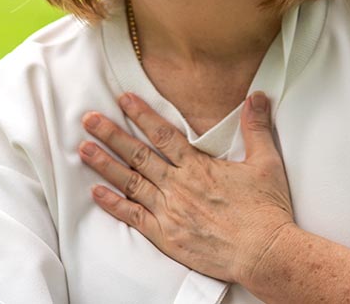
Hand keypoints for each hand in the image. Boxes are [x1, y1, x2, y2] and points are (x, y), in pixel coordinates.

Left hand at [78, 92, 295, 283]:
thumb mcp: (266, 162)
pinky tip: (97, 193)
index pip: (163, 134)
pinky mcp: (166, 235)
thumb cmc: (266, 210)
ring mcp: (169, 211)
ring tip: (83, 149)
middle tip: (89, 120)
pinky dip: (113, 204)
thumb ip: (257, 128)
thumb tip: (256, 97)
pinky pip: (133, 217)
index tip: (122, 100)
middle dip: (111, 134)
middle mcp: (178, 186)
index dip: (141, 114)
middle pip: (138, 155)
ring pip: (130, 182)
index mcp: (199, 167)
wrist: (263, 252)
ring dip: (105, 164)